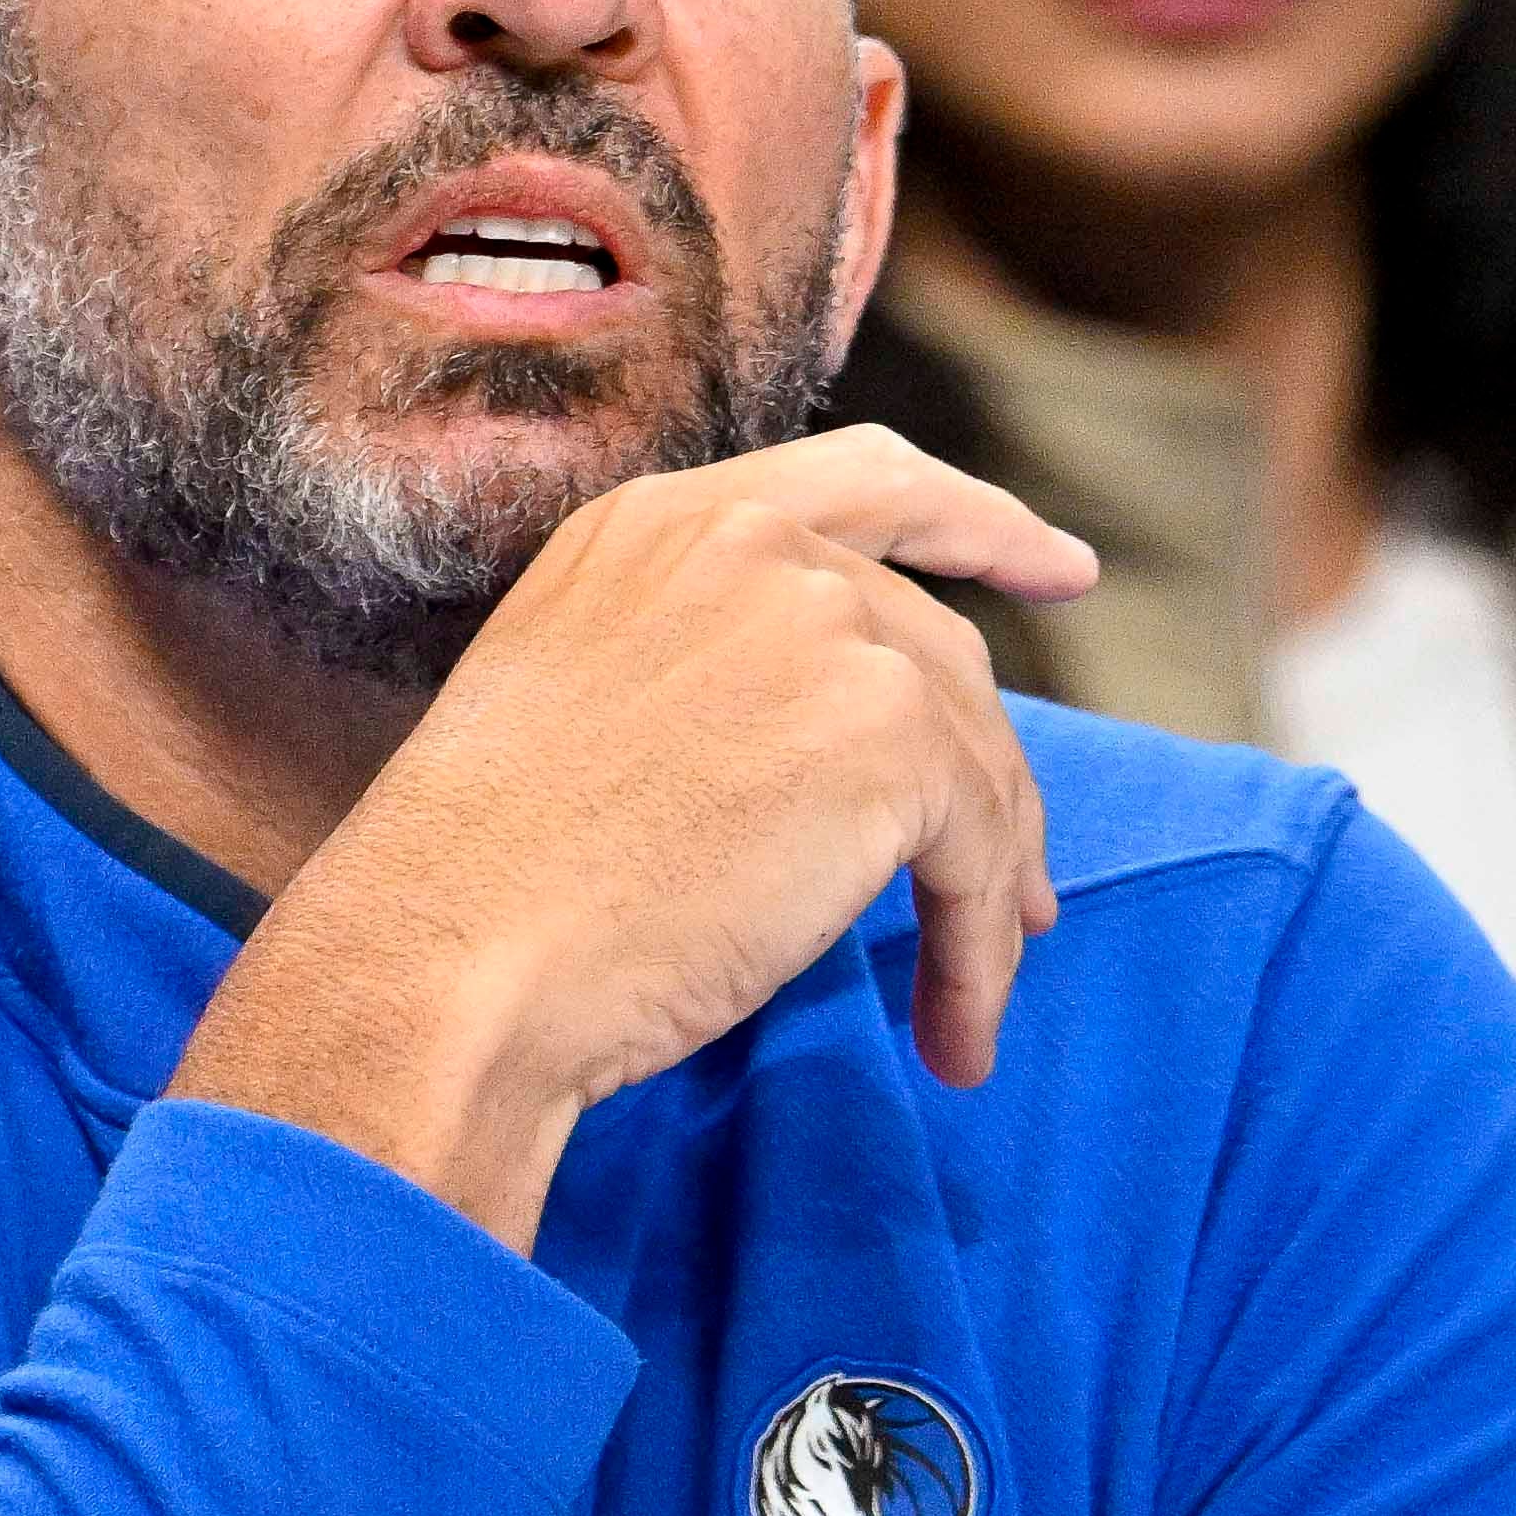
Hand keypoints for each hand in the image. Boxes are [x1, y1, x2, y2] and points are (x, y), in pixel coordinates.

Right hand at [173, 427, 1090, 1251]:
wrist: (454, 957)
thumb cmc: (481, 889)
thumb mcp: (581, 710)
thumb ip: (707, 672)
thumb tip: (839, 751)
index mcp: (660, 525)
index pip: (865, 482)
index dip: (977, 522)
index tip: (1060, 567)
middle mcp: (751, 543)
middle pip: (937, 649)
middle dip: (986, 777)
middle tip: (1016, 890)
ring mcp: (826, 626)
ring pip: (974, 761)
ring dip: (986, 892)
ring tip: (962, 1005)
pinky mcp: (887, 735)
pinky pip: (983, 851)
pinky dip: (981, 949)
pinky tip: (952, 1033)